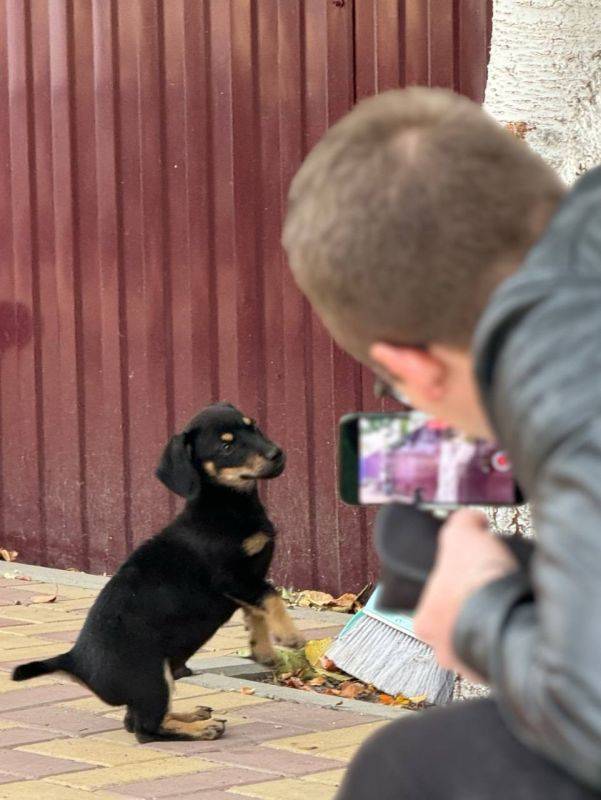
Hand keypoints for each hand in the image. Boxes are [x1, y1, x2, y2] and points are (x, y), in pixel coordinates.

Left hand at [413, 509, 518, 681]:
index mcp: (425, 621)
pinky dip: (511, 637)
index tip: (466, 576)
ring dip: (491, 624)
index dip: (450, 586)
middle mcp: (444, 650)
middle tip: (488, 589)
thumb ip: (462, 523)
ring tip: (505, 603)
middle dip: (471, 607)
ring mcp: (472, 665)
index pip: (432, 602)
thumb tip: (471, 519)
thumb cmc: (475, 583)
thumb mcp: (461, 533)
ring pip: (478, 641)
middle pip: (456, 624)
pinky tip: (518, 620)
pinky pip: (503, 652)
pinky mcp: (500, 671)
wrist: (510, 614)